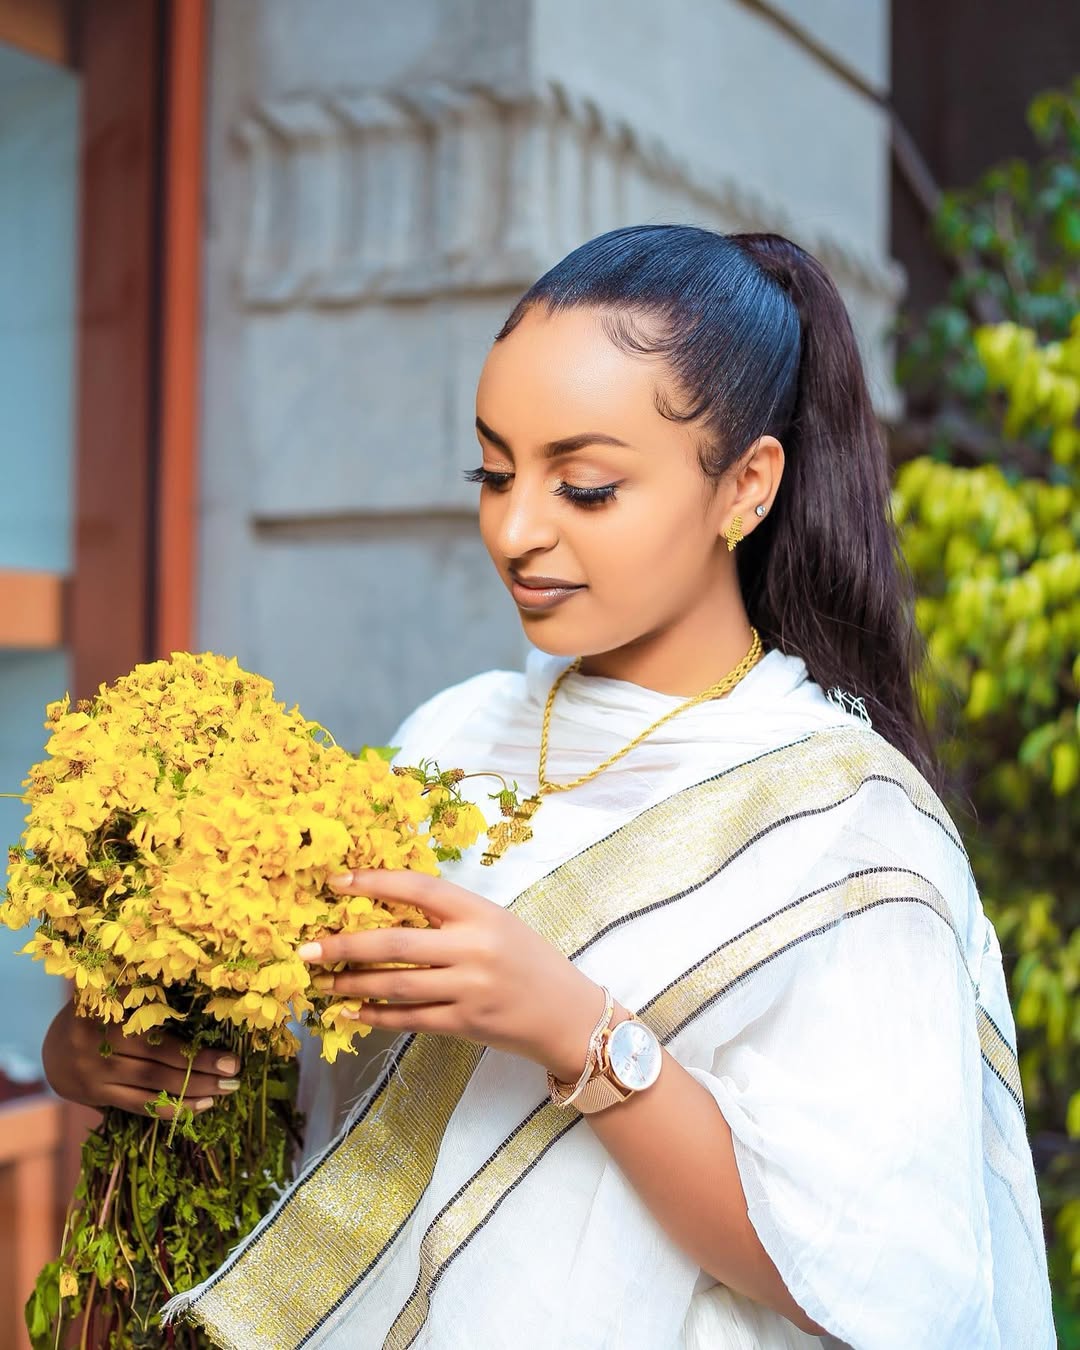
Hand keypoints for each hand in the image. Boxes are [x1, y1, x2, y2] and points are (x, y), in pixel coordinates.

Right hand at [42, 998, 241, 1118]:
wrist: (51, 1049)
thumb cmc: (101, 1015)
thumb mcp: (115, 995)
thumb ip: (147, 998)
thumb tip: (209, 1000)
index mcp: (106, 1005)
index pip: (154, 1019)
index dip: (189, 1034)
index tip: (226, 1042)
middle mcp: (97, 1039)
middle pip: (157, 1056)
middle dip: (199, 1065)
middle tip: (234, 1069)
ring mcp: (94, 1071)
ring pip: (151, 1084)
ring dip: (192, 1090)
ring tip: (224, 1090)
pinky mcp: (95, 1095)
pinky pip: (139, 1104)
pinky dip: (171, 1107)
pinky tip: (200, 1106)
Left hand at [300, 868, 605, 1081]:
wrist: (568, 1015)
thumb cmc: (529, 961)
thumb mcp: (496, 923)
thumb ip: (450, 916)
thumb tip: (386, 907)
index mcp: (481, 912)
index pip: (418, 888)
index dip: (374, 882)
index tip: (335, 881)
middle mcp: (474, 948)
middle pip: (395, 942)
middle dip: (345, 945)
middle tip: (306, 949)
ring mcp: (469, 989)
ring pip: (395, 984)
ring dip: (351, 985)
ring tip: (319, 983)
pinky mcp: (465, 1024)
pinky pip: (409, 1019)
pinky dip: (375, 1016)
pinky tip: (349, 1013)